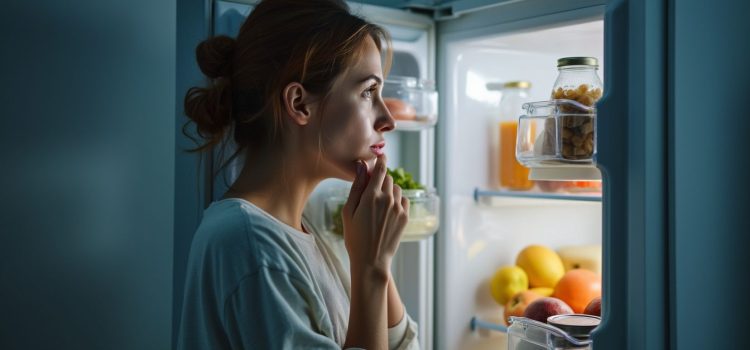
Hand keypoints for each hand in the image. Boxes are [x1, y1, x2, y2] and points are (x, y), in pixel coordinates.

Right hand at [342, 155, 409, 277]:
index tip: (381, 156)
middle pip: (388, 178)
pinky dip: (397, 200)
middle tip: (371, 190)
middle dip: (381, 179)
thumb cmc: (355, 237)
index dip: (381, 160)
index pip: (381, 169)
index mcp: (371, 196)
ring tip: (378, 204)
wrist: (371, 260)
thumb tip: (362, 166)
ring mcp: (398, 208)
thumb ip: (356, 187)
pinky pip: (403, 199)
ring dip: (389, 190)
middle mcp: (387, 199)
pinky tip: (387, 210)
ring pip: (397, 188)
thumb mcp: (348, 211)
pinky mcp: (405, 217)